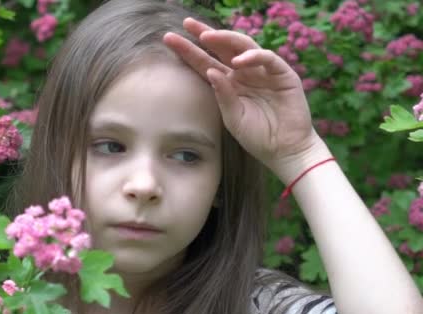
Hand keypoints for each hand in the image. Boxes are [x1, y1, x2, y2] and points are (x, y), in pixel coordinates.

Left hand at [163, 18, 324, 180]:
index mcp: (229, 83)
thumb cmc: (256, 136)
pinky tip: (238, 61)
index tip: (169, 39)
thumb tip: (209, 70)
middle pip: (223, 47)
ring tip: (207, 37)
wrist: (283, 150)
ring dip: (226, 39)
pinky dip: (253, 57)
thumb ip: (222, 95)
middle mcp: (244, 73)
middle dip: (205, 34)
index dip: (189, 50)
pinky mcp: (283, 74)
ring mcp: (263, 71)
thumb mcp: (232, 117)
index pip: (205, 62)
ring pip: (244, 46)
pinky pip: (268, 58)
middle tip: (187, 24)